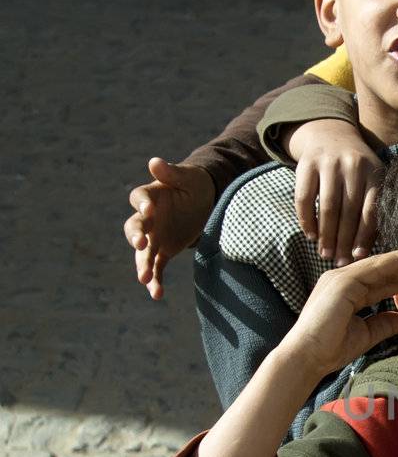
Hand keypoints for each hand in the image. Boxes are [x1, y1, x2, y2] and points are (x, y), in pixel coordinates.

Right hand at [124, 157, 215, 298]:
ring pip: (142, 253)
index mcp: (150, 196)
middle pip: (134, 227)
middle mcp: (147, 218)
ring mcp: (153, 236)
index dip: (142, 205)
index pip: (138, 198)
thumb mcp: (188, 177)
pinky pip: (156, 267)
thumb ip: (171, 173)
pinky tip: (157, 294)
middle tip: (141, 244)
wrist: (204, 202)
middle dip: (136, 236)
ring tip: (144, 279)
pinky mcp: (163, 250)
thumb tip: (154, 162)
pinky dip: (155, 280)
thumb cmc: (194, 185)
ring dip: (142, 265)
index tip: (149, 211)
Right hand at [280, 245, 397, 380]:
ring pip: (381, 264)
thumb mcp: (365, 334)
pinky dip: (396, 263)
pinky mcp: (343, 281)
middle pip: (383, 268)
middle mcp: (343, 278)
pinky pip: (375, 268)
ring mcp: (341, 277)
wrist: (308, 357)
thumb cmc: (331, 349)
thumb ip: (383, 324)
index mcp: (347, 291)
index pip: (381, 280)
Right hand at [289, 120, 386, 265]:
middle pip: (348, 211)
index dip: (364, 236)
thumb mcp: (370, 180)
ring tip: (325, 253)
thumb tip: (368, 250)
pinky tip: (310, 235)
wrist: (331, 134)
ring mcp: (329, 163)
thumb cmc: (355, 170)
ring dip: (325, 234)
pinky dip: (306, 219)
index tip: (358, 257)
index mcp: (374, 173)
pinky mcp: (307, 163)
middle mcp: (353, 166)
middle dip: (344, 240)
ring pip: (327, 206)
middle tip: (339, 262)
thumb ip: (372, 208)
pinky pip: (304, 197)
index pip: (370, 210)